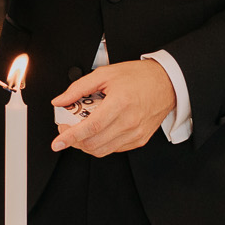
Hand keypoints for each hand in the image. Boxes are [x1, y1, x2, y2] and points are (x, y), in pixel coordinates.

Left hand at [51, 60, 175, 157]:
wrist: (167, 83)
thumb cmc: (139, 76)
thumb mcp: (105, 74)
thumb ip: (79, 88)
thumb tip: (60, 100)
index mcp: (120, 103)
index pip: (91, 127)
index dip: (71, 136)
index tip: (57, 142)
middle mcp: (129, 122)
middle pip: (94, 143)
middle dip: (74, 141)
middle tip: (67, 129)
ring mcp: (136, 133)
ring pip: (102, 150)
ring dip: (86, 144)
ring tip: (80, 131)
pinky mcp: (140, 139)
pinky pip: (114, 149)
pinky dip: (101, 144)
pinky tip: (98, 132)